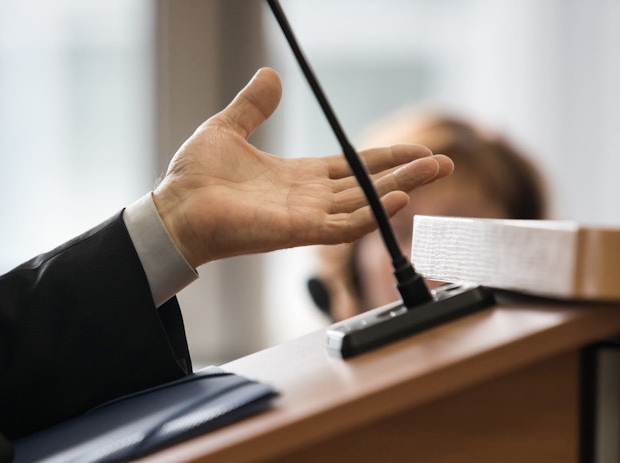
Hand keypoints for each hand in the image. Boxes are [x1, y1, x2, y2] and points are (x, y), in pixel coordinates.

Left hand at [152, 67, 453, 267]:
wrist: (174, 209)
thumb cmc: (194, 178)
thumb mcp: (227, 128)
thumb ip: (253, 105)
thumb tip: (270, 75)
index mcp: (298, 175)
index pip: (353, 166)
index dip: (385, 157)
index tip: (417, 148)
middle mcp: (309, 197)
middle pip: (369, 184)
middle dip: (408, 173)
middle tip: (445, 163)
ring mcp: (306, 216)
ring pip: (365, 203)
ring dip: (402, 188)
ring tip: (435, 172)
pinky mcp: (297, 230)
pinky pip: (344, 225)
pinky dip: (372, 213)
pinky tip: (398, 198)